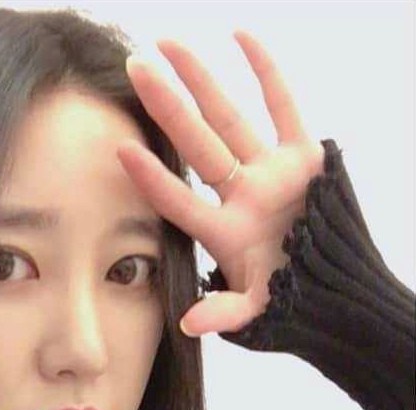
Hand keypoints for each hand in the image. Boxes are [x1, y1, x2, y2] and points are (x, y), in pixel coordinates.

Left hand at [117, 30, 325, 336]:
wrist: (338, 293)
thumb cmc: (294, 305)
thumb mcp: (258, 313)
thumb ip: (225, 313)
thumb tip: (189, 325)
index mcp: (225, 233)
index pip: (180, 199)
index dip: (152, 178)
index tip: (118, 148)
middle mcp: (241, 196)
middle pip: (197, 145)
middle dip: (167, 107)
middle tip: (135, 68)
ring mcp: (270, 174)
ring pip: (230, 119)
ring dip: (203, 82)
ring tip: (168, 45)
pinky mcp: (305, 159)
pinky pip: (283, 107)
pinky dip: (267, 72)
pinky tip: (240, 36)